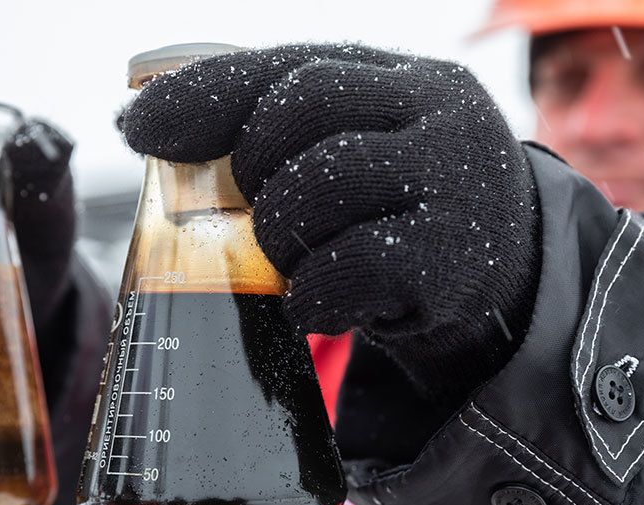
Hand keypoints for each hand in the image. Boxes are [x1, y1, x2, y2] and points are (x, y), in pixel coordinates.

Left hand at [120, 44, 540, 395]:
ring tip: (294, 258)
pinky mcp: (454, 259)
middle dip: (252, 167)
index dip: (204, 94)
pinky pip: (347, 266)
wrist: (507, 289)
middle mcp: (438, 113)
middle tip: (256, 210)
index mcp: (405, 78)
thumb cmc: (401, 214)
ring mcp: (455, 182)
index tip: (137, 129)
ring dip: (278, 236)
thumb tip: (136, 118)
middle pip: (300, 109)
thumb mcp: (358, 153)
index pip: (289, 64)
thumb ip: (273, 128)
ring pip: (316, 186)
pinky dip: (310, 294)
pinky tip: (317, 302)